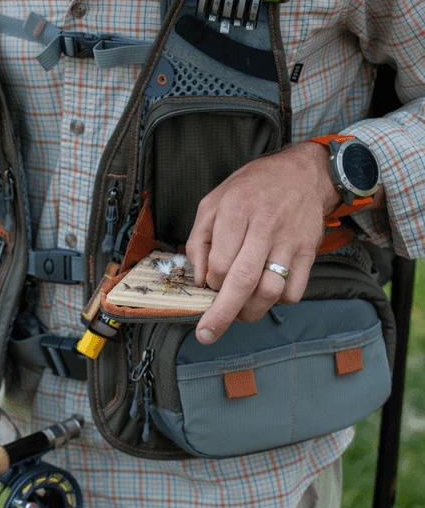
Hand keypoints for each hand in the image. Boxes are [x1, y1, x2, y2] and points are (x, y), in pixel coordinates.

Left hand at [185, 142, 340, 344]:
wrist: (301, 174)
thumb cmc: (250, 189)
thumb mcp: (212, 202)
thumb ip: (199, 240)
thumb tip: (199, 278)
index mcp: (237, 211)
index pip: (221, 263)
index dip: (211, 283)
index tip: (208, 284)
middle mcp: (265, 226)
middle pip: (244, 281)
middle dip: (223, 314)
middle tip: (208, 333)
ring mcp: (291, 241)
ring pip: (271, 291)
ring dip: (250, 311)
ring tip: (238, 311)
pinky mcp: (309, 253)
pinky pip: (294, 291)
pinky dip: (277, 302)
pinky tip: (265, 292)